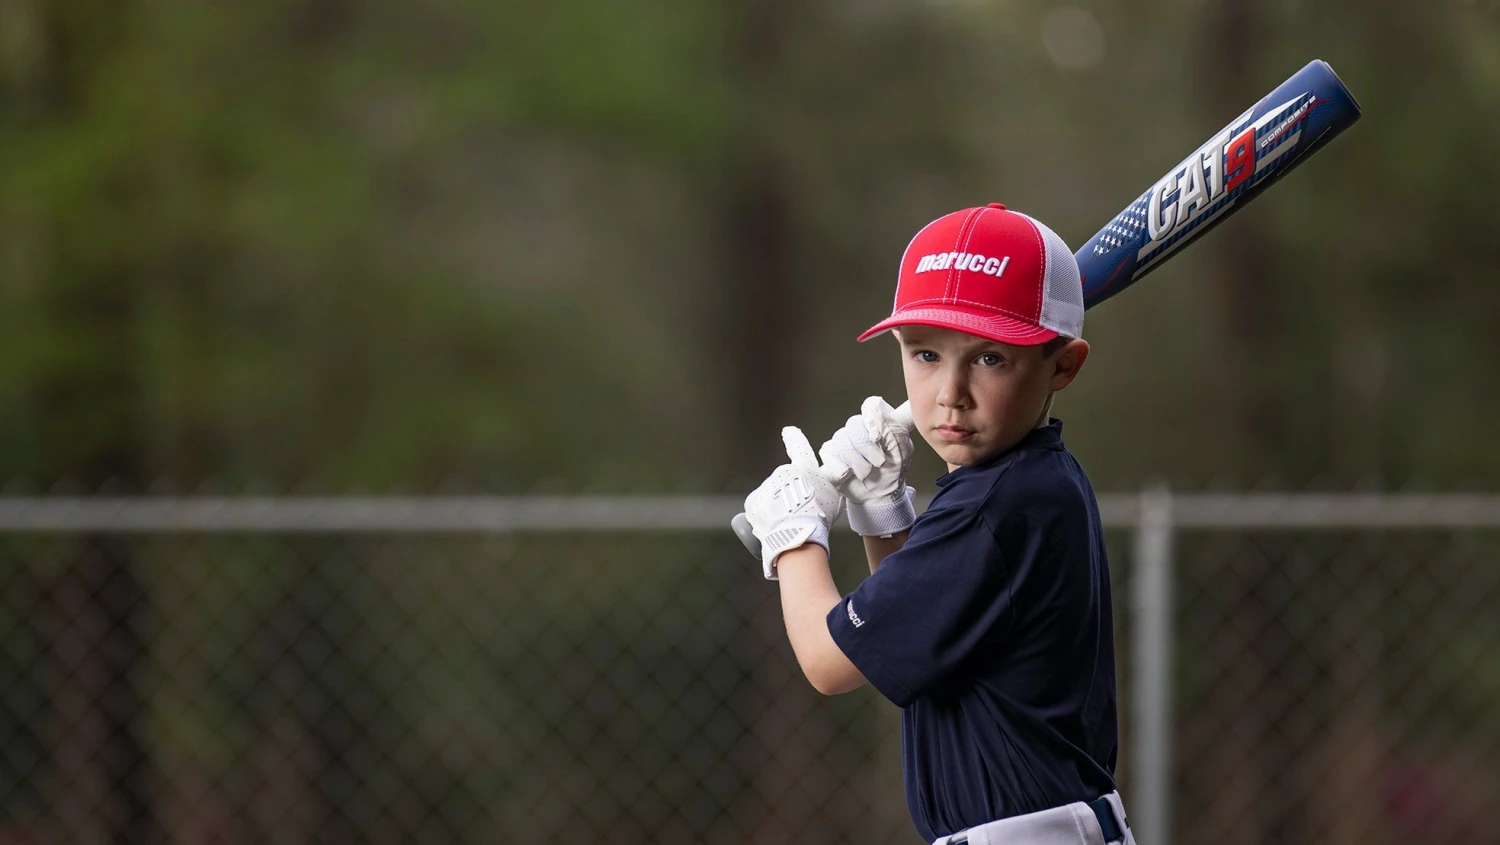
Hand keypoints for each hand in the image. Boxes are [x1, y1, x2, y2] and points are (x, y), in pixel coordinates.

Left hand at [743, 426, 845, 579]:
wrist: (798, 534)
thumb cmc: (820, 517)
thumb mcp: (833, 495)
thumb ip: (826, 484)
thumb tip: (825, 482)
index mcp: (804, 468)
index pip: (799, 447)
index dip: (794, 438)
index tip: (788, 431)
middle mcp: (782, 472)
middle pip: (785, 483)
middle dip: (789, 496)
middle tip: (798, 514)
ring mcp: (765, 486)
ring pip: (771, 497)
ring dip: (777, 508)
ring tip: (788, 524)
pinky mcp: (753, 501)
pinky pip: (760, 509)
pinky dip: (765, 517)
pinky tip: (775, 527)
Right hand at [819, 396, 915, 535]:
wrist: (880, 497)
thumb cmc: (892, 472)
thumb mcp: (901, 450)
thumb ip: (891, 428)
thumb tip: (875, 412)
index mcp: (879, 422)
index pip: (872, 405)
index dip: (873, 418)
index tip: (879, 438)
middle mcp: (859, 428)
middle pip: (853, 424)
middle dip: (866, 447)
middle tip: (879, 462)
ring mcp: (843, 441)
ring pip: (841, 439)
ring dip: (857, 461)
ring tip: (867, 472)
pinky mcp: (830, 455)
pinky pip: (828, 454)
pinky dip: (841, 467)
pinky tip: (850, 474)